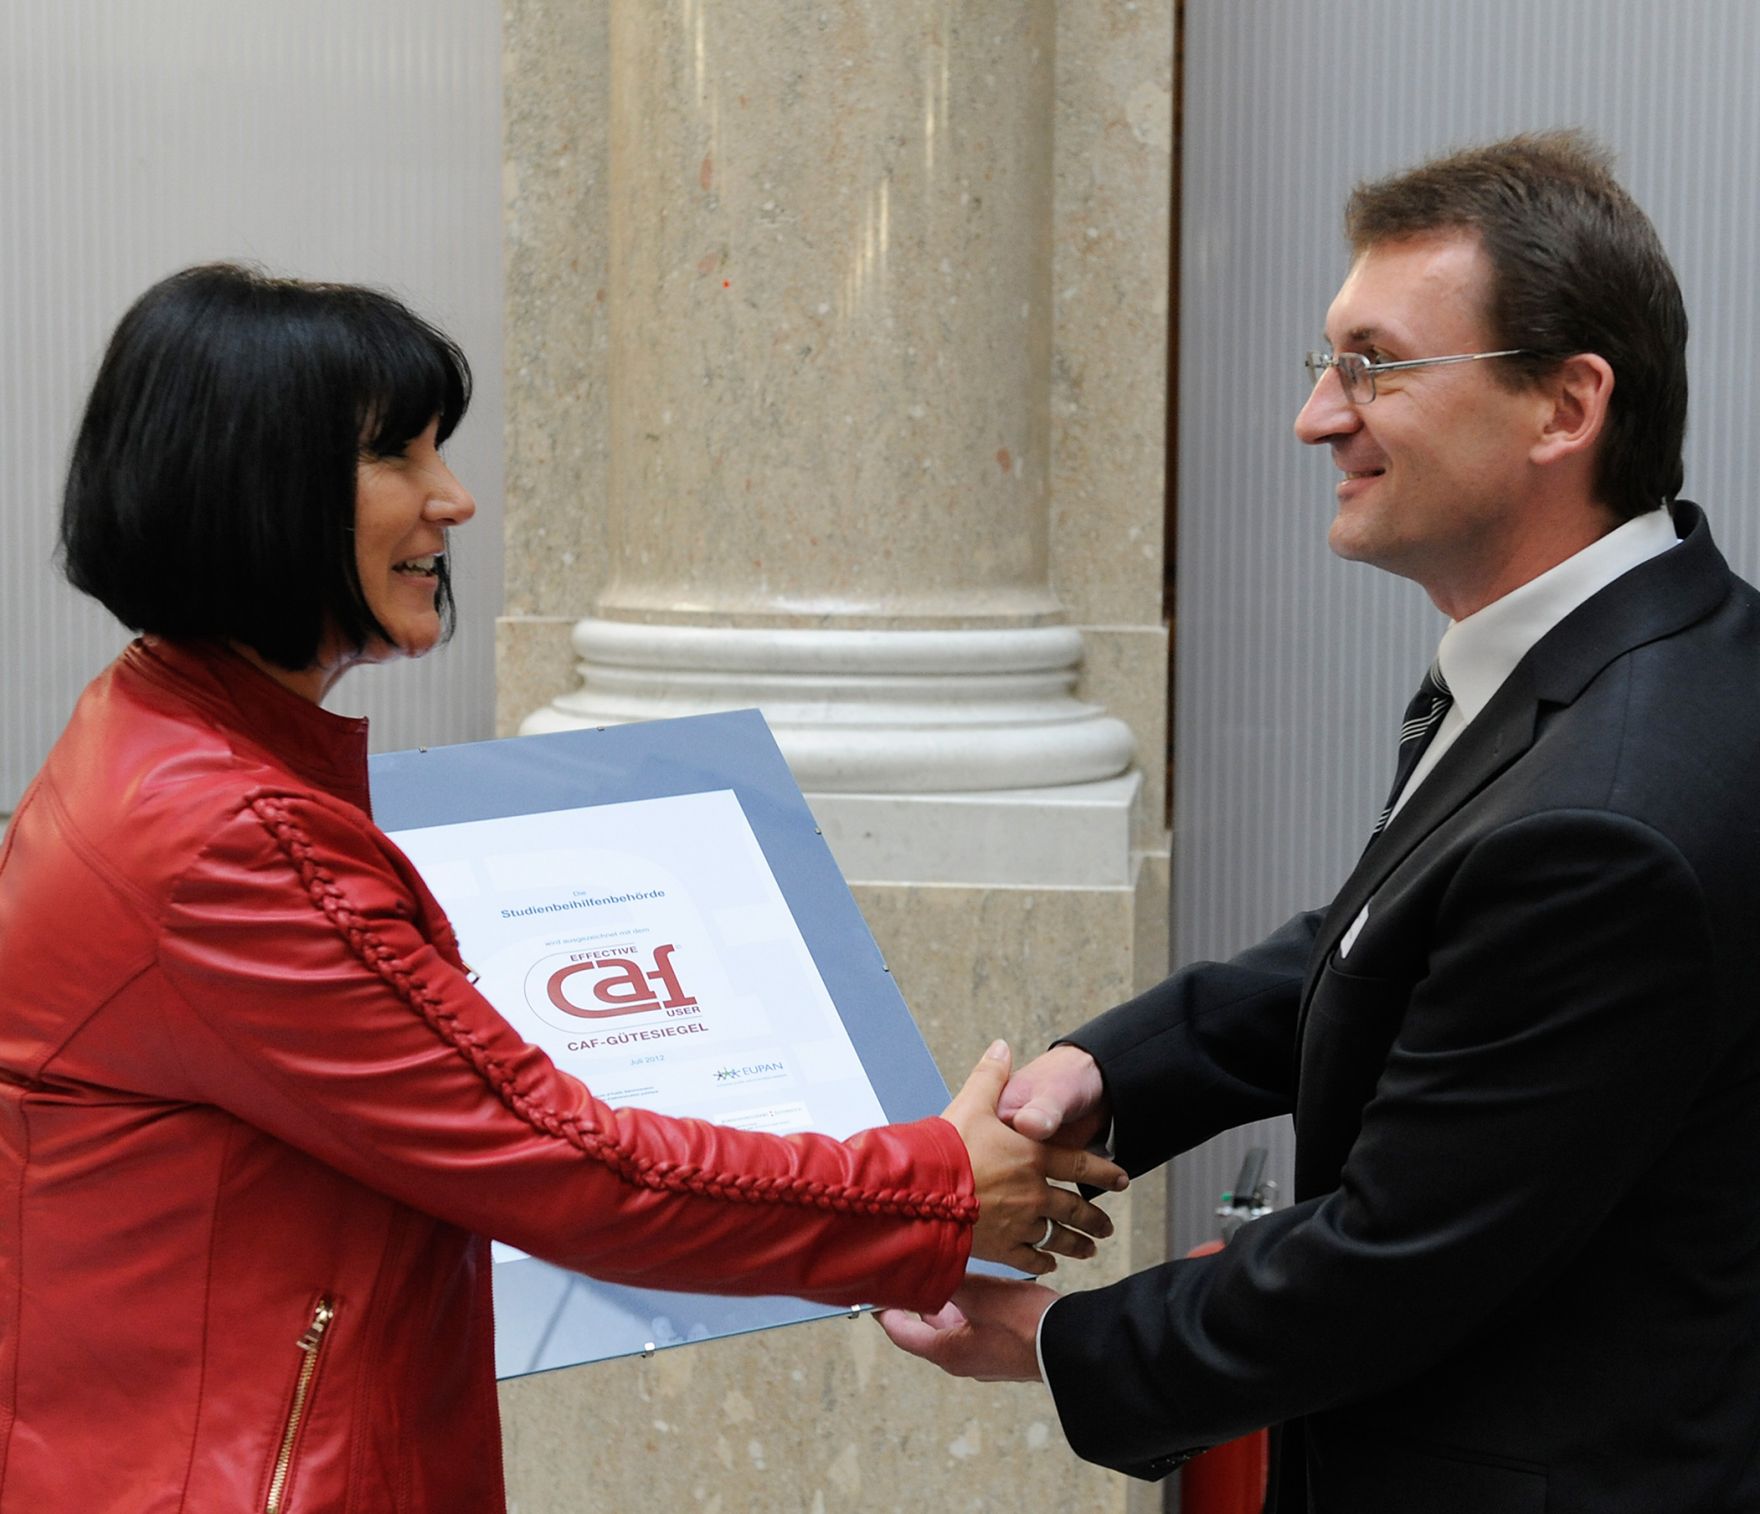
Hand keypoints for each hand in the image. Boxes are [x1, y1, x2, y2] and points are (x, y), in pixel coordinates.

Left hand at [877, 1274, 1056, 1381]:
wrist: (1071, 1344)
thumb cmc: (1023, 1322)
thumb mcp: (978, 1293)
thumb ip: (948, 1279)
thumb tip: (924, 1263)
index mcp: (948, 1352)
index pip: (903, 1334)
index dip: (885, 1313)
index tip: (874, 1295)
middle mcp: (963, 1361)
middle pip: (928, 1331)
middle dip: (918, 1303)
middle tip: (907, 1275)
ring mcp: (985, 1359)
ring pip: (955, 1328)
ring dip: (946, 1304)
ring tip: (940, 1273)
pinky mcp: (1005, 1352)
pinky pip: (977, 1328)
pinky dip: (969, 1309)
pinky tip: (978, 1287)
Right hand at [942, 1041, 1126, 1275]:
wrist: (923, 1194)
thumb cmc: (949, 1149)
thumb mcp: (971, 1102)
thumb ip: (991, 1076)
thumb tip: (1002, 1048)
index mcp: (1032, 1157)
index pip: (1079, 1165)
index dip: (1104, 1171)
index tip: (1122, 1179)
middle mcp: (1033, 1193)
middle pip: (1074, 1208)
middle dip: (1094, 1218)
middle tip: (1107, 1226)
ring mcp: (1019, 1224)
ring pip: (1057, 1237)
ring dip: (1075, 1244)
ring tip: (1089, 1250)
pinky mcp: (1000, 1247)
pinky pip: (1029, 1258)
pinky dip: (1041, 1261)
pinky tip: (1047, 1263)